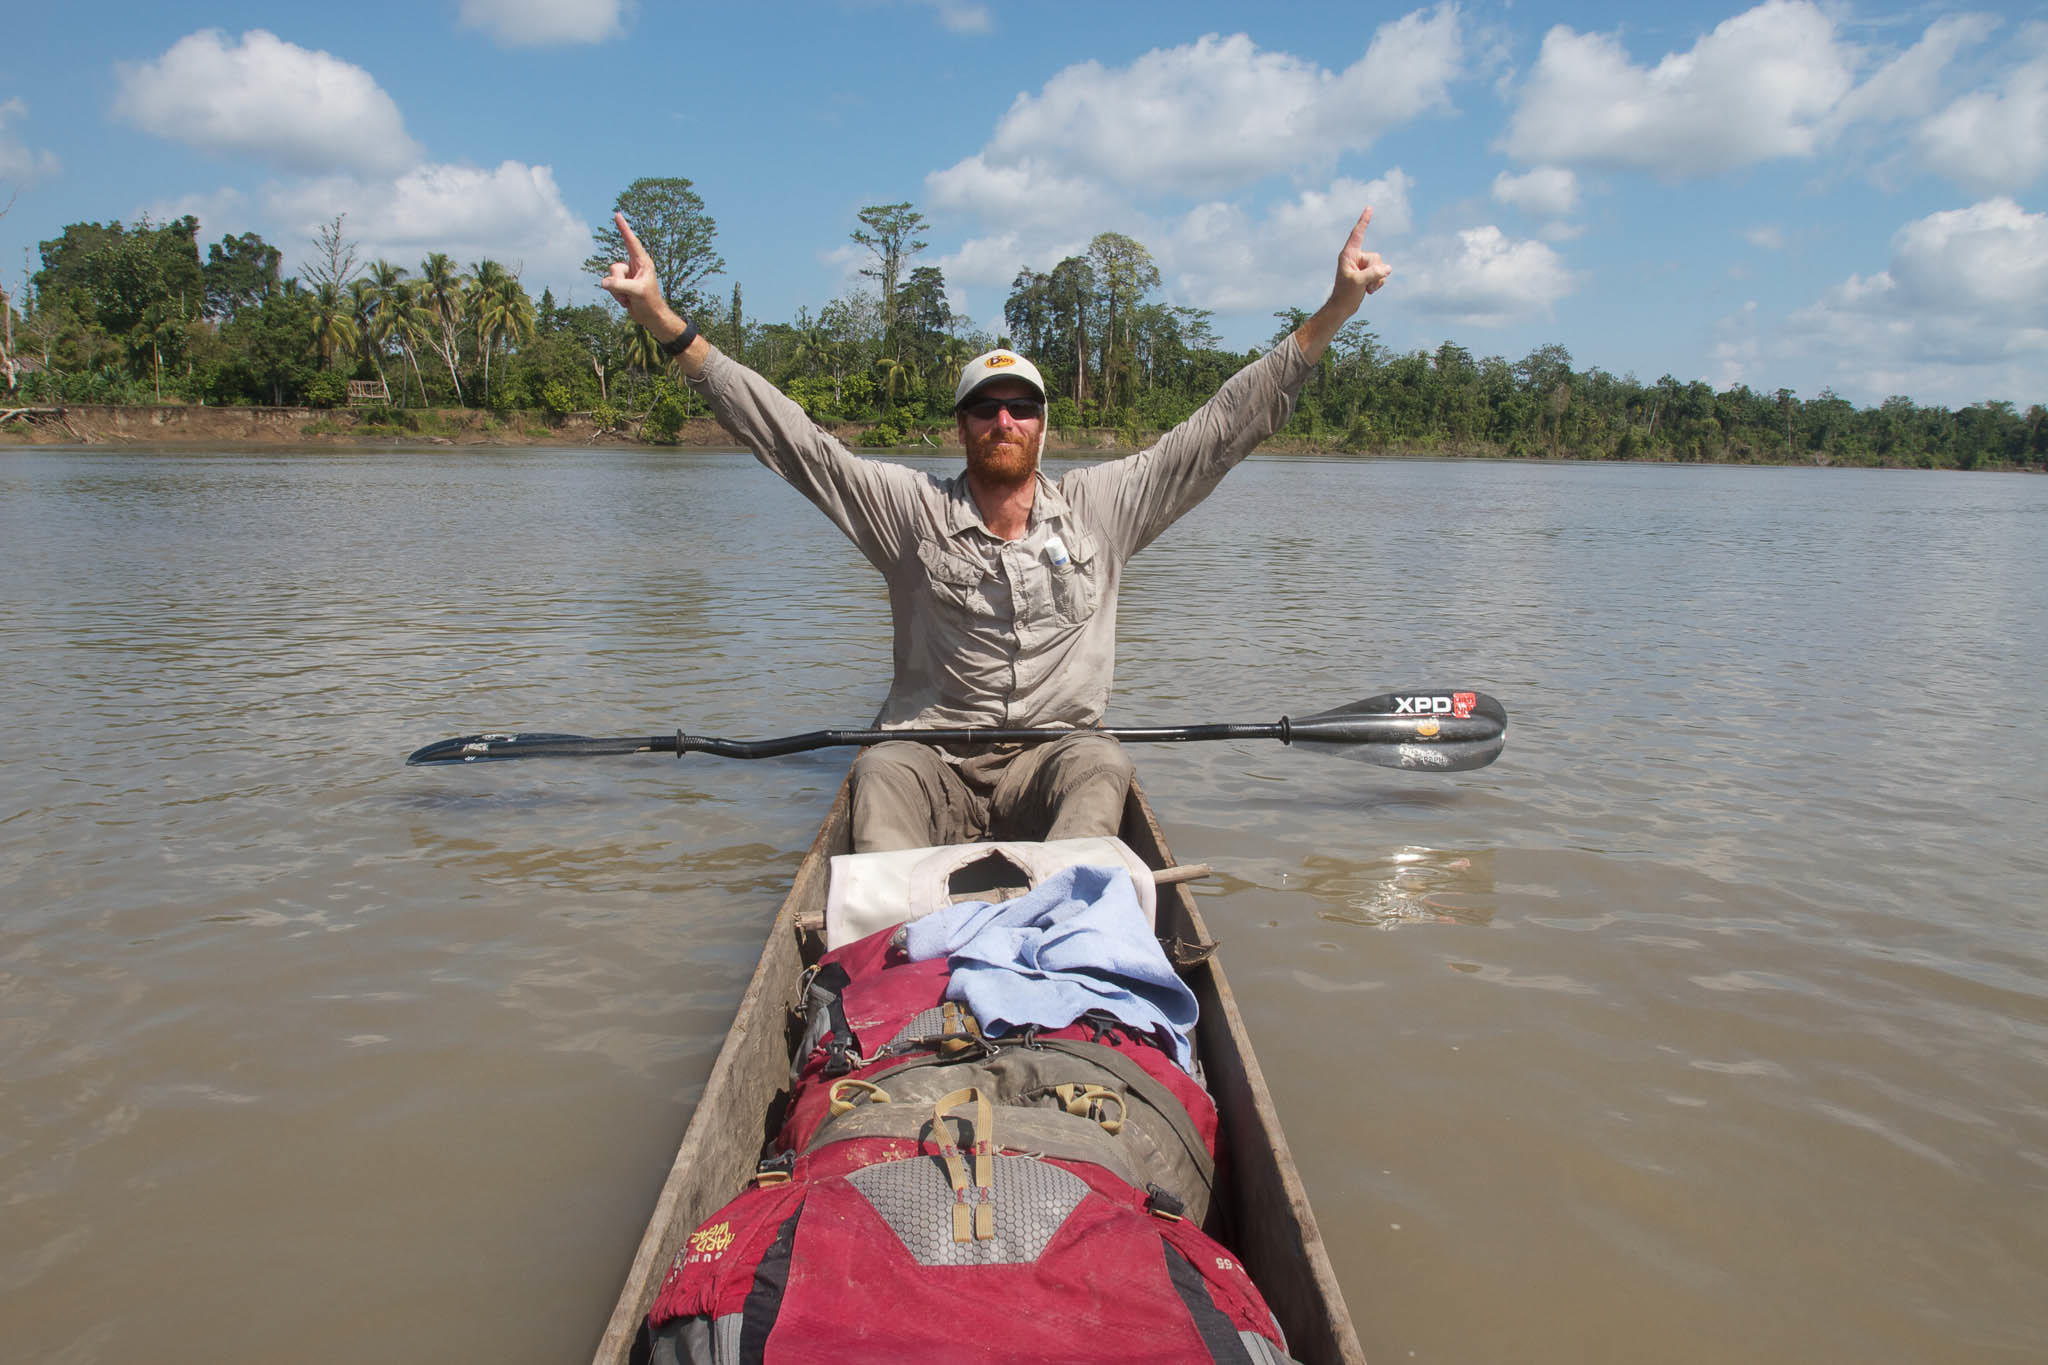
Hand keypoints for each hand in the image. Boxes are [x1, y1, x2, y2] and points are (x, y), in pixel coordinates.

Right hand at [597, 212, 679, 333]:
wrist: (651, 317)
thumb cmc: (650, 302)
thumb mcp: (636, 292)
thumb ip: (619, 285)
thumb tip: (604, 282)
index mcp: (643, 262)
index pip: (631, 241)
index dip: (624, 228)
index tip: (617, 214)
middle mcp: (634, 266)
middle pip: (614, 267)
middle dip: (617, 283)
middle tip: (629, 294)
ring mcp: (627, 275)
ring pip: (610, 277)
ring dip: (617, 292)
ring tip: (629, 299)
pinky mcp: (622, 284)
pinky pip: (610, 286)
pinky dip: (617, 296)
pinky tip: (627, 301)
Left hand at [1330, 206, 1391, 314]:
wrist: (1342, 307)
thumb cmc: (1345, 294)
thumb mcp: (1359, 282)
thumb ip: (1374, 273)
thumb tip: (1388, 268)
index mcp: (1348, 255)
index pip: (1358, 234)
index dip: (1364, 221)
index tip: (1369, 208)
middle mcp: (1356, 258)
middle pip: (1376, 257)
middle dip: (1375, 271)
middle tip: (1363, 283)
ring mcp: (1362, 266)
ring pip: (1381, 266)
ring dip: (1377, 279)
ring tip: (1365, 288)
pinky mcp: (1367, 274)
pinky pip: (1381, 274)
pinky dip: (1378, 283)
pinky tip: (1369, 291)